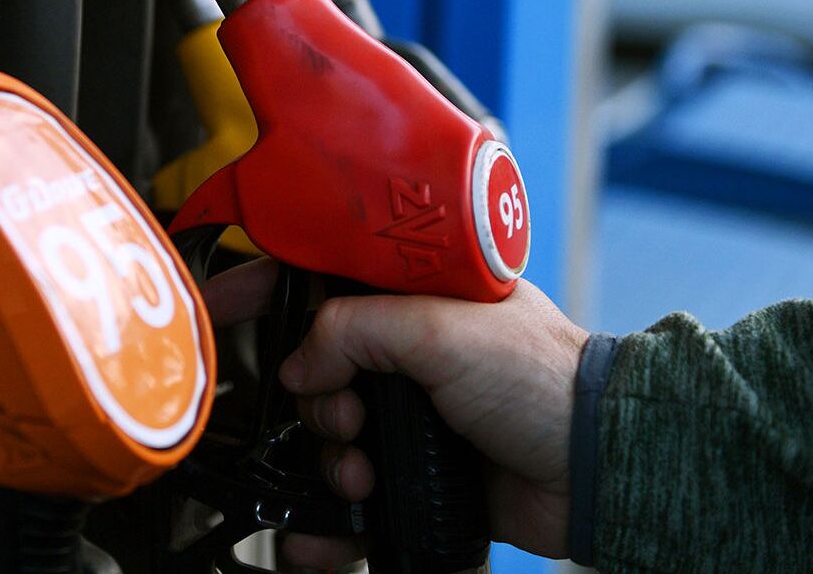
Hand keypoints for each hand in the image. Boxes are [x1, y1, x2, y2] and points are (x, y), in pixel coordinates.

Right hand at [201, 259, 587, 569]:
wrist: (597, 467)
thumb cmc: (544, 379)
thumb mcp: (440, 329)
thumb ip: (354, 331)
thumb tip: (298, 365)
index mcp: (415, 292)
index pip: (322, 273)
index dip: (264, 286)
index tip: (215, 306)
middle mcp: (409, 346)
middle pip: (314, 365)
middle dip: (314, 399)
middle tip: (347, 415)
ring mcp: (412, 410)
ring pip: (327, 432)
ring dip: (330, 458)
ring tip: (365, 472)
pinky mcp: (417, 467)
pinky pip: (351, 492)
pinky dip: (328, 517)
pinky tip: (315, 538)